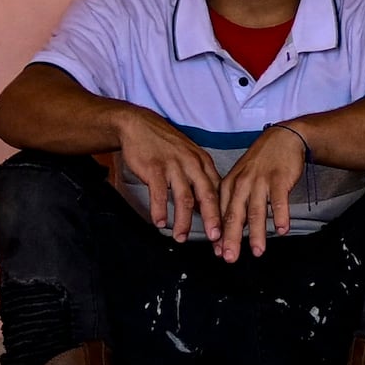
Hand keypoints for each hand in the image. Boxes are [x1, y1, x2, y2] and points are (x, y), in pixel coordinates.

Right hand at [113, 109, 225, 243]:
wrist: (139, 125)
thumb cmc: (165, 145)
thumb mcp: (189, 157)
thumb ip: (199, 180)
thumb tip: (206, 208)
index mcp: (203, 162)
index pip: (218, 191)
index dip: (223, 213)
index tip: (225, 231)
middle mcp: (192, 163)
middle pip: (207, 195)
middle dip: (213, 219)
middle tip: (214, 238)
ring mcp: (173, 166)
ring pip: (184, 197)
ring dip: (183, 221)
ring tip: (181, 237)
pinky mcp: (154, 168)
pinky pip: (158, 193)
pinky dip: (159, 210)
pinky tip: (160, 222)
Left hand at [211, 121, 311, 261]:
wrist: (282, 138)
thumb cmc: (260, 164)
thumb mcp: (241, 179)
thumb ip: (235, 204)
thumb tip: (228, 232)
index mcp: (229, 185)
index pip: (222, 214)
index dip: (220, 235)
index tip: (219, 253)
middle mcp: (242, 184)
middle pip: (235, 215)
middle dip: (231, 238)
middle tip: (229, 257)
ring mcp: (260, 181)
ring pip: (256, 210)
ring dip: (256, 233)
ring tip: (257, 251)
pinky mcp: (279, 179)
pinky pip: (279, 200)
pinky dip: (280, 215)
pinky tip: (281, 229)